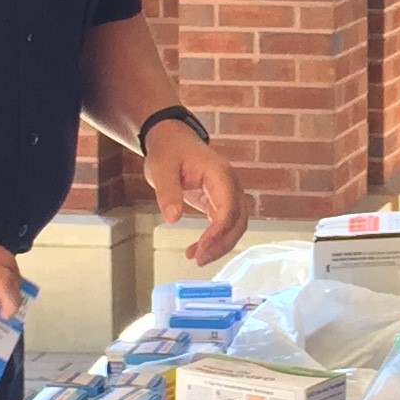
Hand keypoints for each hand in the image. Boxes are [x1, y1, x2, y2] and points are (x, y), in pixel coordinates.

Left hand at [144, 121, 249, 263]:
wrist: (173, 140)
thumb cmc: (169, 151)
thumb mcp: (161, 169)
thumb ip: (168, 192)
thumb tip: (173, 219)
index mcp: (220, 174)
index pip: (228, 206)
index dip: (218, 230)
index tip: (202, 247)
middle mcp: (230, 184)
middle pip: (238, 220)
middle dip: (222, 243)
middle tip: (200, 259)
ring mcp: (228, 193)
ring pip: (235, 226)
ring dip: (220, 245)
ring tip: (197, 258)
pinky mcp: (220, 202)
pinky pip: (225, 224)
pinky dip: (215, 240)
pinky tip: (199, 250)